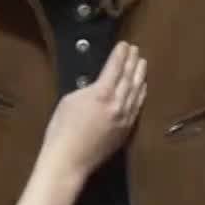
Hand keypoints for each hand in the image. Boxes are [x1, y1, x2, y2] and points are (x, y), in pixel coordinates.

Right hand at [42, 42, 146, 176]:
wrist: (69, 160)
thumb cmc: (62, 130)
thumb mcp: (70, 100)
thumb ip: (87, 89)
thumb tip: (97, 85)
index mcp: (102, 93)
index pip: (115, 67)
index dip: (120, 54)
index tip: (124, 45)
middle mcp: (118, 104)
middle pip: (129, 77)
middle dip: (132, 62)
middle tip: (136, 50)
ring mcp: (125, 118)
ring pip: (136, 92)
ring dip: (139, 76)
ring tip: (142, 64)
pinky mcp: (126, 130)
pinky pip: (137, 107)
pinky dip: (140, 95)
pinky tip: (142, 88)